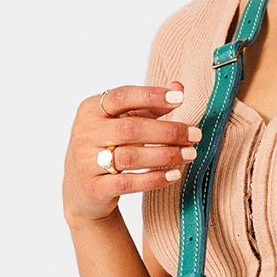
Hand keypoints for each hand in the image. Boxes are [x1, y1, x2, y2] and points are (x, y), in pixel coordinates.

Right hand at [63, 82, 200, 224]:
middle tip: (195, 135)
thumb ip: (149, 105)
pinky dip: (154, 179)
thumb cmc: (108, 146)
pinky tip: (174, 174)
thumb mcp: (123, 121)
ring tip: (190, 154)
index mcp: (91, 110)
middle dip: (167, 131)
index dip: (151, 96)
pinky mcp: (94, 188)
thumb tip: (179, 88)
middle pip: (131, 129)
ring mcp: (86, 162)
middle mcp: (85, 133)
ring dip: (166, 155)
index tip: (180, 98)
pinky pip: (128, 183)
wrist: (82, 189)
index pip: (122, 96)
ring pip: (131, 157)